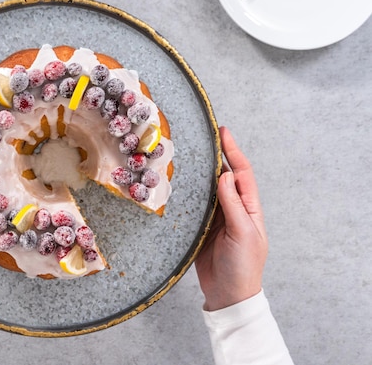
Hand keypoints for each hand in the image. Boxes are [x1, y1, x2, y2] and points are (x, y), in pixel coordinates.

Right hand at [195, 127, 267, 310]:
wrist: (228, 295)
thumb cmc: (243, 267)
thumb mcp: (242, 234)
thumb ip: (233, 205)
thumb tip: (225, 175)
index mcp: (249, 208)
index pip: (242, 173)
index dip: (233, 152)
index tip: (223, 132)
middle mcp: (234, 209)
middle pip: (224, 176)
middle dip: (216, 156)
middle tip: (202, 137)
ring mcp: (217, 218)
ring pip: (208, 189)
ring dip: (201, 173)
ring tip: (189, 154)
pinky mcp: (201, 228)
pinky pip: (195, 205)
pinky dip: (189, 192)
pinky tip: (179, 183)